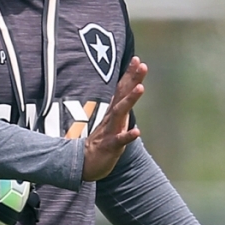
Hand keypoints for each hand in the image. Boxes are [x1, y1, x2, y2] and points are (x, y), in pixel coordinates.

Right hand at [82, 57, 147, 180]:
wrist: (82, 164)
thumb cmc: (101, 142)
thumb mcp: (112, 122)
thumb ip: (120, 107)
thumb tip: (128, 92)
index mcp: (113, 113)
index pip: (122, 90)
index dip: (130, 75)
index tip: (138, 60)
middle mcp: (112, 118)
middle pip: (122, 95)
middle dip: (132, 80)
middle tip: (142, 65)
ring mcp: (109, 131)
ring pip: (120, 113)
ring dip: (130, 100)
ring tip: (141, 88)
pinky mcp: (109, 147)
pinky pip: (118, 140)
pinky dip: (127, 136)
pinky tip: (137, 132)